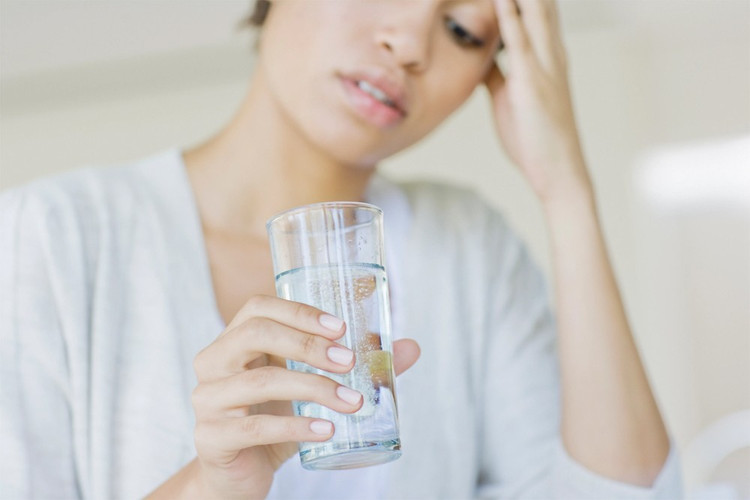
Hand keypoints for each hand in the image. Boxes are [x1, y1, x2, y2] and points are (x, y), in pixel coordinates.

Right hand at [189, 295, 419, 498]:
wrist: (239, 474)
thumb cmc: (275, 419)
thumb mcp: (311, 388)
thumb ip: (356, 367)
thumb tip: (410, 348)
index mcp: (234, 341)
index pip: (259, 308)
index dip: (300, 311)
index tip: (341, 327)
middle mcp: (214, 362)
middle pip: (256, 334)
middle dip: (308, 343)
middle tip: (350, 361)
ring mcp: (208, 400)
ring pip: (260, 382)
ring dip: (313, 387)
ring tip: (352, 402)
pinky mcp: (211, 437)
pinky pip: (254, 427)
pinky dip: (296, 426)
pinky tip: (326, 430)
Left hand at [484, 0, 591, 203]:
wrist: (558, 171)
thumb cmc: (534, 137)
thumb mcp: (509, 98)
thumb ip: (498, 74)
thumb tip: (483, 59)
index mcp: (548, 55)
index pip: (537, 6)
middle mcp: (551, 52)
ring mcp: (545, 65)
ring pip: (533, 9)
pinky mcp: (531, 82)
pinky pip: (518, 39)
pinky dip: (507, 13)